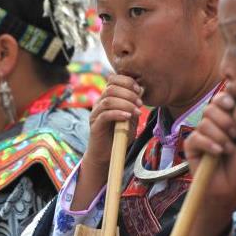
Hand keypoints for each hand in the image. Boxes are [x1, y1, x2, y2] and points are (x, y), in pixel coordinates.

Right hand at [71, 74, 141, 209]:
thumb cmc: (119, 136)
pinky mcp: (95, 125)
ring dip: (125, 103)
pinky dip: (118, 113)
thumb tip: (141, 94)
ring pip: (108, 99)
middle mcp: (99, 103)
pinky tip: (128, 117)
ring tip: (136, 111)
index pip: (113, 80)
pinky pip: (105, 114)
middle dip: (128, 92)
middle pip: (111, 87)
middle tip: (140, 102)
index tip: (140, 89)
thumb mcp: (130, 119)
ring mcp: (95, 113)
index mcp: (107, 98)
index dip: (127, 81)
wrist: (107, 155)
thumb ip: (133, 107)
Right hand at [183, 92, 235, 235]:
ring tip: (227, 150)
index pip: (220, 101)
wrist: (227, 189)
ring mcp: (199, 136)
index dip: (224, 99)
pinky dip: (209, 144)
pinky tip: (218, 153)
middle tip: (234, 135)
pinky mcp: (190, 147)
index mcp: (225, 122)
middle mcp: (211, 126)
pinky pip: (196, 137)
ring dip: (219, 136)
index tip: (232, 105)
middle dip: (225, 120)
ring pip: (204, 123)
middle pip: (210, 108)